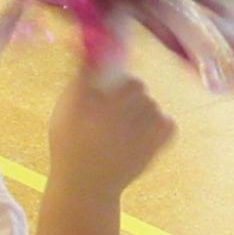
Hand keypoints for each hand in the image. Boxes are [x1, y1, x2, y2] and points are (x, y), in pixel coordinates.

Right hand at [46, 66, 173, 201]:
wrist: (87, 186)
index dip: (112, 78)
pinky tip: (140, 141)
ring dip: (143, 113)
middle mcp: (114, 111)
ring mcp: (140, 127)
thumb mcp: (65, 109)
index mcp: (88, 101)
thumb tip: (99, 48)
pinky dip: (158, 129)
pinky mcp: (158, 141)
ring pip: (152, 104)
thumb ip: (81, 77)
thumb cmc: (72, 144)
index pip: (112, 69)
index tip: (107, 90)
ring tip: (125, 134)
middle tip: (117, 114)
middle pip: (137, 84)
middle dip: (129, 94)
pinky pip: (167, 121)